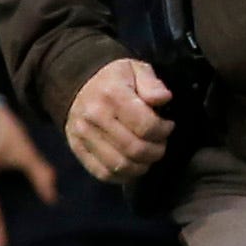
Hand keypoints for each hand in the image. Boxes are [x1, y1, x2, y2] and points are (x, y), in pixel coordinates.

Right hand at [66, 58, 175, 184]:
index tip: (168, 126)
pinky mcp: (78, 149)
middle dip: (156, 150)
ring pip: (121, 165)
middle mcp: (94, 116)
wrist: (78, 84)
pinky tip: (134, 165)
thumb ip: (152, 83)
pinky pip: (104, 173)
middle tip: (160, 143)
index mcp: (111, 94)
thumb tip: (164, 98)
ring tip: (148, 154)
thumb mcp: (135, 69)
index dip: (164, 131)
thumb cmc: (115, 79)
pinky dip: (124, 175)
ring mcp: (83, 135)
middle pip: (135, 149)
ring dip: (142, 165)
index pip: (146, 126)